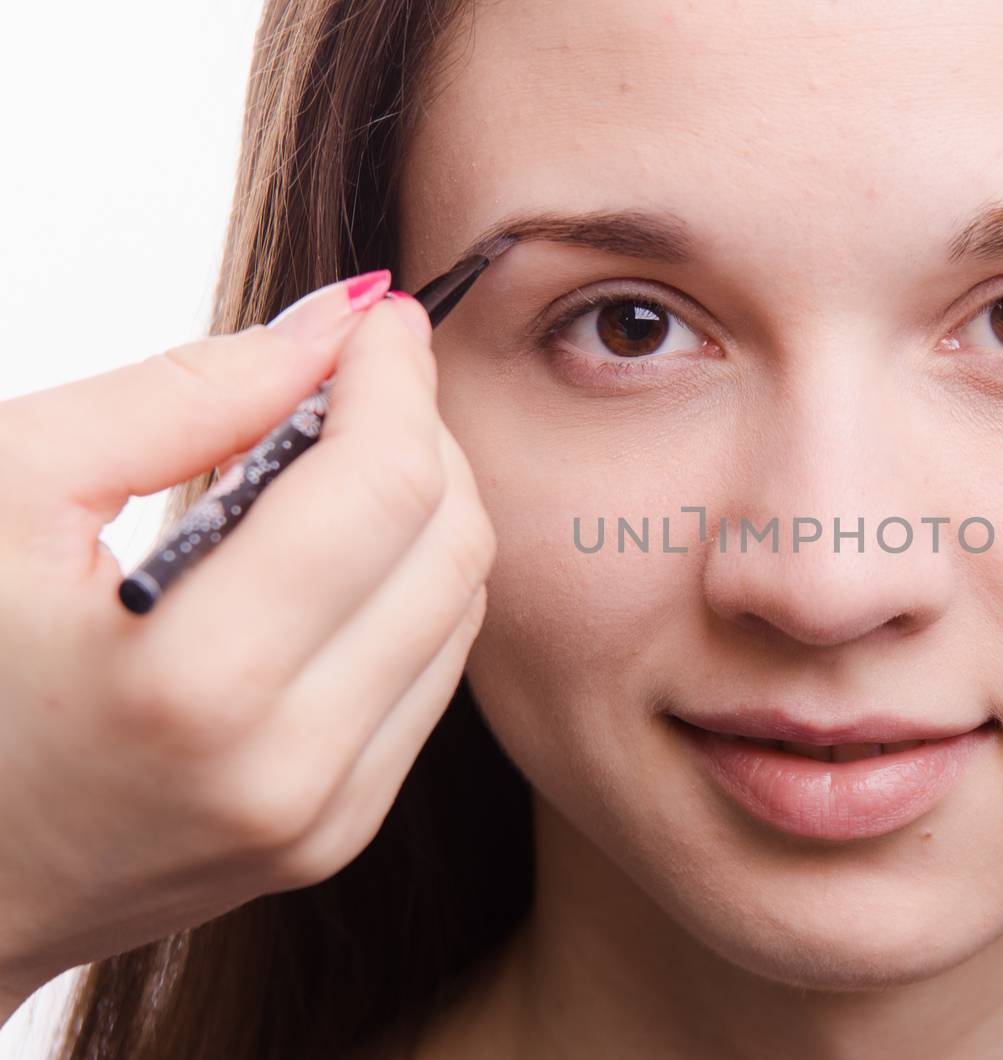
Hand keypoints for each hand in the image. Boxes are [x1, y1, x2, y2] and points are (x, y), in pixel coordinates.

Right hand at [0, 273, 494, 1015]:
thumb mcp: (13, 494)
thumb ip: (180, 396)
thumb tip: (333, 324)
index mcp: (195, 686)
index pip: (384, 491)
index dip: (398, 380)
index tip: (379, 320)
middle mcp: (285, 768)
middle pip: (449, 547)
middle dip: (423, 435)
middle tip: (361, 380)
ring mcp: (324, 815)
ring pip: (461, 609)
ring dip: (426, 507)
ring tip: (339, 459)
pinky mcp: (341, 831)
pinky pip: (433, 674)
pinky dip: (409, 589)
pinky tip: (338, 553)